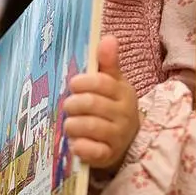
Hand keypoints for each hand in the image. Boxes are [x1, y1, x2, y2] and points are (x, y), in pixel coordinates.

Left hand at [64, 34, 139, 169]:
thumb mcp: (113, 83)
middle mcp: (124, 115)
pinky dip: (79, 146)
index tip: (73, 84)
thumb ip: (108, 62)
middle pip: (91, 104)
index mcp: (124, 93)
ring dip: (72, 124)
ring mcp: (118, 137)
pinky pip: (91, 151)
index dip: (83, 82)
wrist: (126, 142)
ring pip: (88, 126)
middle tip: (69, 106)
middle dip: (73, 104)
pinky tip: (76, 142)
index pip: (102, 83)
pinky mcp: (109, 156)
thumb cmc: (112, 107)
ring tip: (70, 124)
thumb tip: (108, 38)